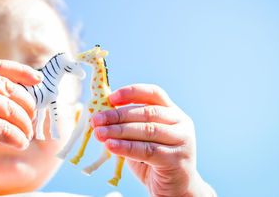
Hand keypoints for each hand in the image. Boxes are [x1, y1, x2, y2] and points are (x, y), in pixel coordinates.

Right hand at [0, 56, 41, 174]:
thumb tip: (4, 93)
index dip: (21, 72)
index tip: (38, 79)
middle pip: (7, 89)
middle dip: (25, 104)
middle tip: (31, 117)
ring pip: (8, 109)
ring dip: (23, 124)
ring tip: (26, 134)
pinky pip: (3, 130)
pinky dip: (16, 137)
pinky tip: (19, 143)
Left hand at [91, 84, 215, 196]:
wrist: (176, 189)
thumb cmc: (156, 161)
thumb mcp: (143, 138)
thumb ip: (129, 125)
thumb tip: (102, 114)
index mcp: (173, 112)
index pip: (154, 94)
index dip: (132, 92)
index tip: (111, 98)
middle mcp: (181, 123)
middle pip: (146, 112)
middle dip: (118, 115)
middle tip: (96, 120)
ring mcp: (181, 141)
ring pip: (147, 130)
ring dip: (119, 131)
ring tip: (99, 133)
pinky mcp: (176, 159)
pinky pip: (147, 150)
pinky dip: (126, 147)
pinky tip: (111, 146)